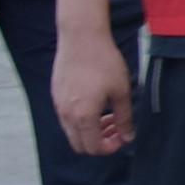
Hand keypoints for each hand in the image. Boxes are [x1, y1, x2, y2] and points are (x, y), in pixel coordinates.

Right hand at [51, 22, 134, 157]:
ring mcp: (58, 104)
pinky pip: (67, 117)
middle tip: (116, 127)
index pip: (94, 148)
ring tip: (109, 114)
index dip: (111, 147)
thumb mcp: (122, 91)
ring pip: (72, 132)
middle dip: (100, 142)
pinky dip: (81, 119)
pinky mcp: (56, 94)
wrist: (82, 36)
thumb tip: (127, 137)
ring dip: (90, 130)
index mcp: (83, 116)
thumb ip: (125, 118)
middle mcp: (66, 114)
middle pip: (80, 145)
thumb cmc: (104, 62)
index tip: (123, 136)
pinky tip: (96, 103)